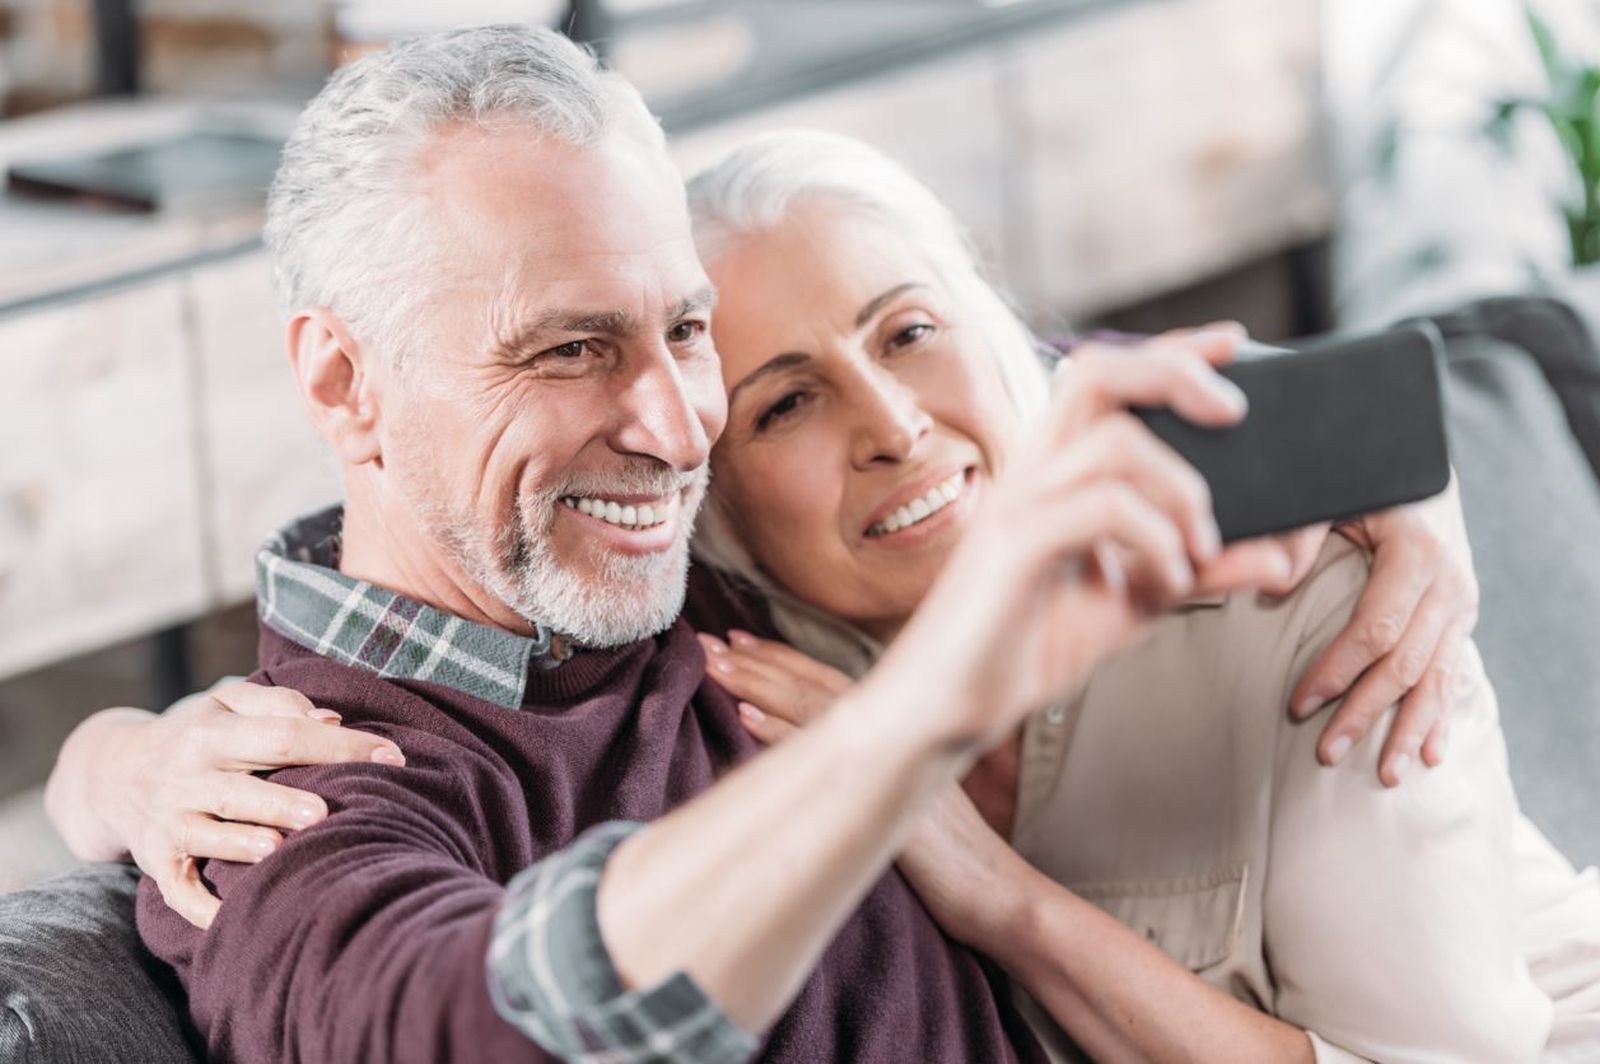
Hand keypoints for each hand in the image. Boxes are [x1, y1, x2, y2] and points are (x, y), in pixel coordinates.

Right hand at [46, 682, 404, 928]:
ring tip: (276, 850)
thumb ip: (279, 704)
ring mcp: (169, 819)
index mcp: (215, 730)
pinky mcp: (156, 859)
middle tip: (324, 812)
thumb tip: (332, 720)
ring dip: (239, 844)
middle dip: (281, 800)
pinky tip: (229, 920)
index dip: (339, 745)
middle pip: (240, 786)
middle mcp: (189, 774)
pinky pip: (176, 888)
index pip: (284, 734)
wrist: (110, 770)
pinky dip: (198, 908)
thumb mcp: (226, 702)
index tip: (393, 756)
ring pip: (206, 834)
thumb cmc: (196, 734)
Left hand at [696, 630, 1032, 946]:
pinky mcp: (881, 791)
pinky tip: (745, 718)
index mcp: (898, 725)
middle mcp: (894, 729)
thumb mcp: (910, 794)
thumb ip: (874, 766)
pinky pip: (824, 752)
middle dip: (759, 660)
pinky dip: (782, 731)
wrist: (994, 891)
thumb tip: (823, 757)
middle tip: (706, 640)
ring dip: (759, 684)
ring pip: (813, 706)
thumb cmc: (955, 856)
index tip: (737, 640)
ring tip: (715, 666)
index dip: (782, 657)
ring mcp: (890, 756)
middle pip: (814, 682)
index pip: (827, 678)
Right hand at [880, 331, 1295, 753]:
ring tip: (1200, 549)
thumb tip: (1279, 554)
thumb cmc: (1025, 646)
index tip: (1234, 343)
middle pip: (1098, 373)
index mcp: (1051, 471)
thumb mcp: (1132, 604)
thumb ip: (1199, 571)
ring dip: (1182, 490)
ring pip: (1114, 442)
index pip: (1105, 378)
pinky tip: (1166, 583)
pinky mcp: (1015, 548)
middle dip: (1176, 375)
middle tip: (1234, 414)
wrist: (945, 707)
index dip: (1172, 351)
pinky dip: (1156, 542)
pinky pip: (1102, 510)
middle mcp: (1030, 472)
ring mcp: (1018, 505)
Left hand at [1288, 475, 1478, 786]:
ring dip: (1409, 728)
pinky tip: (1431, 753)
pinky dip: (1441, 715)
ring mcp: (1461, 601)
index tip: (1299, 704)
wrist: (1420, 467)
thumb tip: (1273, 584)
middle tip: (1327, 753)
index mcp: (1416, 551)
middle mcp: (1448, 581)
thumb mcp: (1330, 493)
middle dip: (1365, 713)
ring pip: (1435, 678)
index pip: (1375, 629)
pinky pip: (1454, 672)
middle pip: (1405, 664)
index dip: (1337, 671)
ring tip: (1387, 774)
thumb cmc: (1362, 480)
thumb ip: (1300, 534)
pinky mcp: (1461, 614)